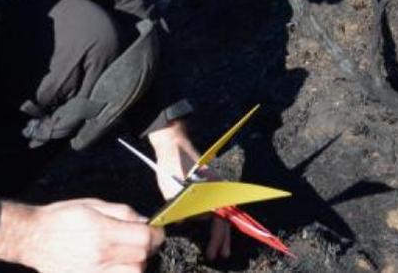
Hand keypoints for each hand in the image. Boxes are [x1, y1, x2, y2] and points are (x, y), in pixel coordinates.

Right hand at [0, 198, 163, 272]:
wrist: (33, 237)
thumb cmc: (61, 217)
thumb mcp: (91, 205)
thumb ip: (121, 212)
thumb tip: (145, 220)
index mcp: (101, 231)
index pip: (143, 237)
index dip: (156, 234)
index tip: (156, 231)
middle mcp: (99, 254)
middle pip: (141, 257)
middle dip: (148, 248)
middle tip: (142, 241)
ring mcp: (94, 272)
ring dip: (137, 263)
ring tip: (128, 254)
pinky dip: (122, 272)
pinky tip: (117, 264)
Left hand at [146, 120, 231, 260]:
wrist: (173, 142)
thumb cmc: (172, 165)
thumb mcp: (173, 191)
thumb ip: (183, 209)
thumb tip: (189, 220)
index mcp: (213, 192)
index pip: (220, 222)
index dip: (218, 240)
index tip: (213, 253)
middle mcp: (218, 189)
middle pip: (224, 219)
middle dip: (222, 239)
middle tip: (219, 255)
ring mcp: (214, 186)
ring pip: (221, 213)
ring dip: (219, 230)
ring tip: (216, 247)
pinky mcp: (208, 184)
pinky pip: (216, 205)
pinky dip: (215, 218)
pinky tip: (211, 228)